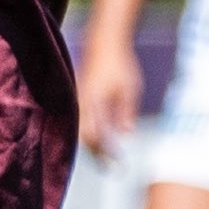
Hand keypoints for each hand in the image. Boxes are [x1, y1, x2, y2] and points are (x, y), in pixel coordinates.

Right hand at [76, 33, 143, 155]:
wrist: (104, 42)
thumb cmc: (120, 65)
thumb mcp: (129, 90)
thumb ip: (125, 113)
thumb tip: (124, 135)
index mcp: (93, 104)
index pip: (94, 136)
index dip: (104, 153)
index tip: (116, 164)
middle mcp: (82, 104)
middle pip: (84, 137)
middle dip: (96, 153)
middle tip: (109, 166)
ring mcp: (79, 100)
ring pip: (81, 129)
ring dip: (93, 143)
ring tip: (105, 155)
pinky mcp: (81, 97)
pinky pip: (82, 120)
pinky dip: (91, 131)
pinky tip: (101, 136)